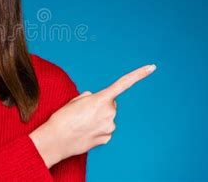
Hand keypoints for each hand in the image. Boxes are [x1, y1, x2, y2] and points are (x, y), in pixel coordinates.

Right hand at [32, 64, 156, 166]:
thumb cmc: (62, 118)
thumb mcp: (75, 100)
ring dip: (97, 119)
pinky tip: (85, 132)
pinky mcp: (107, 138)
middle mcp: (109, 113)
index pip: (123, 84)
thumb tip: (98, 102)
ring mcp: (109, 127)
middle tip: (83, 113)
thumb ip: (90, 97)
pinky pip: (105, 130)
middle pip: (110, 104)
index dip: (138, 75)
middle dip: (100, 106)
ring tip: (81, 123)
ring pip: (107, 118)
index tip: (152, 67)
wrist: (55, 140)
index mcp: (100, 99)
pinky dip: (97, 130)